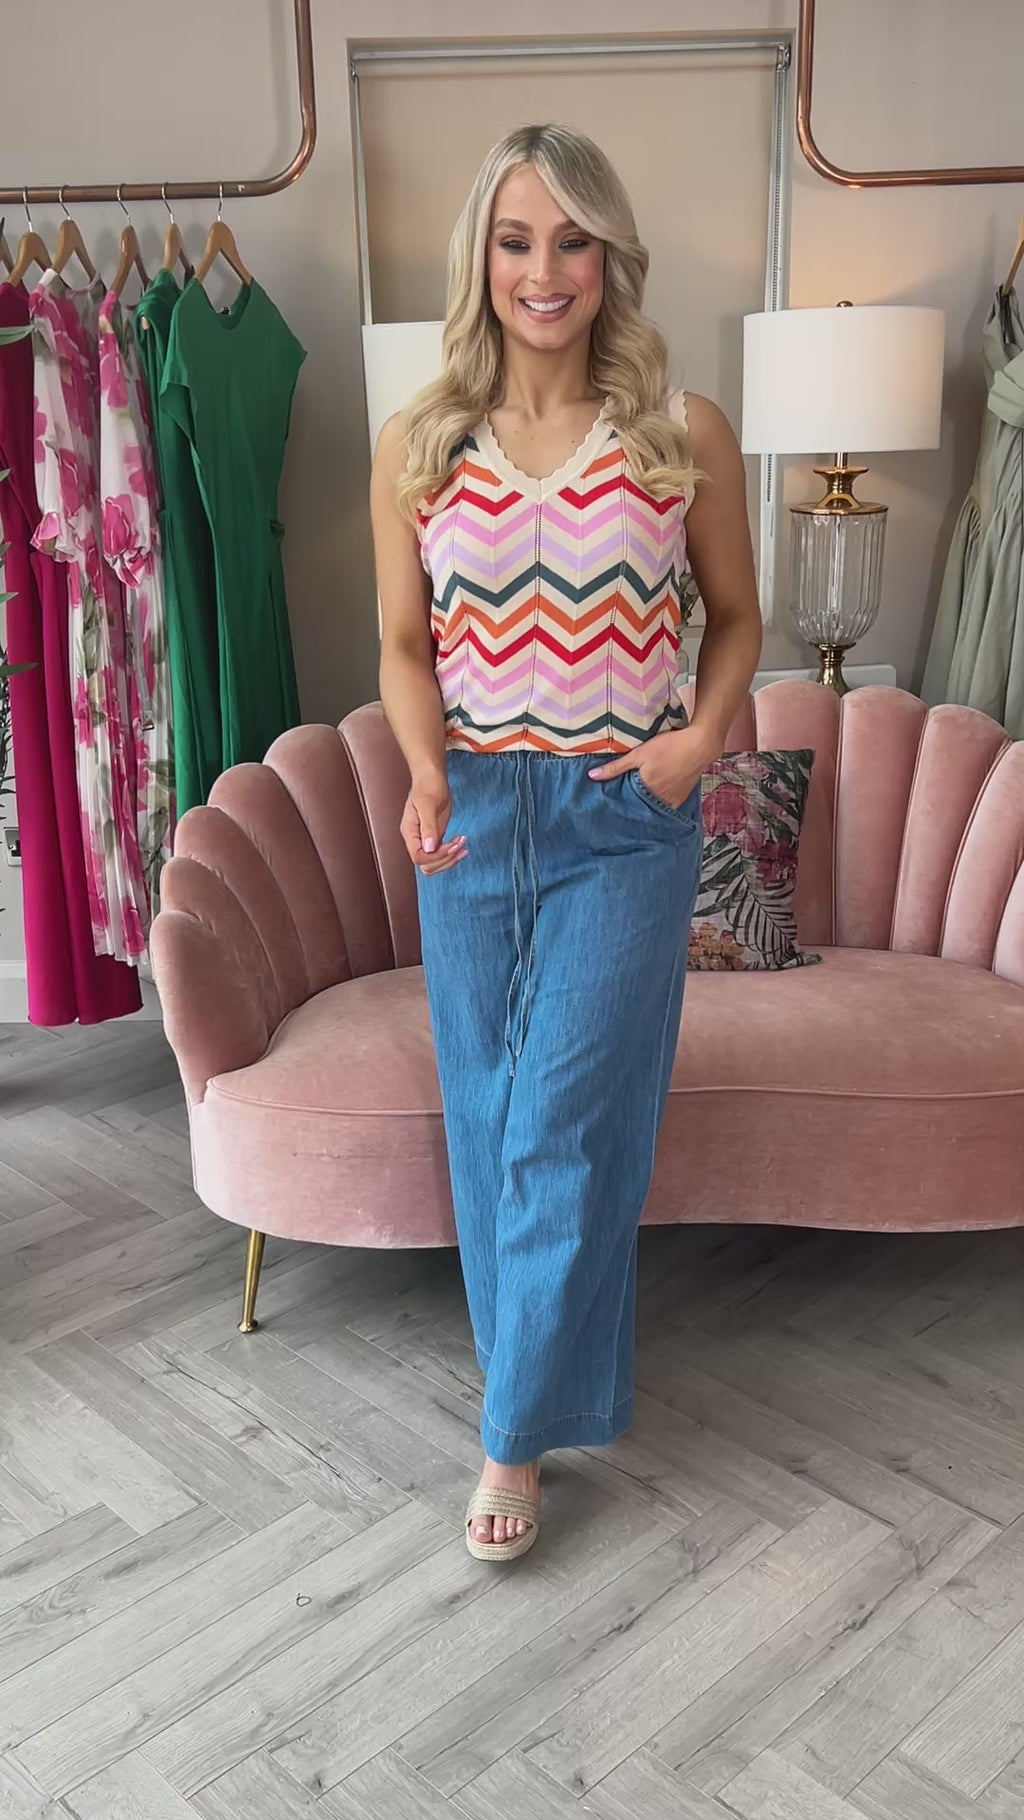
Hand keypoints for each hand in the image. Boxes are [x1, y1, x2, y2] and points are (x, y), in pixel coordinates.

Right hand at [401, 769, 466, 873]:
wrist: (432, 779)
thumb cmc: (427, 786)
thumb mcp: (427, 804)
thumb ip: (428, 827)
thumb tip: (428, 848)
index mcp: (409, 832)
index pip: (418, 857)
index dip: (436, 856)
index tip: (451, 846)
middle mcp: (416, 839)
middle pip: (426, 866)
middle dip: (445, 859)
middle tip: (460, 845)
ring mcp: (426, 840)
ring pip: (434, 864)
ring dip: (450, 860)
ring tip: (463, 845)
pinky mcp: (435, 837)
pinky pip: (442, 855)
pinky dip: (453, 854)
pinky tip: (462, 843)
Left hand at [588, 726, 718, 807]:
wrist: (701, 745)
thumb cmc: (669, 747)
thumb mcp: (639, 754)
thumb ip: (616, 767)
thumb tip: (591, 776)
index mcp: (646, 791)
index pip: (626, 804)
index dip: (617, 802)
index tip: (608, 802)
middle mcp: (659, 800)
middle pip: (640, 807)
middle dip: (630, 805)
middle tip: (620, 802)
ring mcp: (672, 801)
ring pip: (653, 807)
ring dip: (645, 804)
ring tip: (636, 799)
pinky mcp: (681, 798)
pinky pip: (666, 805)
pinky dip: (658, 802)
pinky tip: (653, 796)